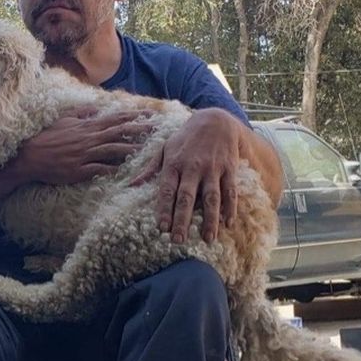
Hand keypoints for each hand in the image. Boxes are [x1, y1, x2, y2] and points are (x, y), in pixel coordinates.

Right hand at [14, 106, 157, 185]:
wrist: (31, 156)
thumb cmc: (47, 137)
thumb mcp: (64, 120)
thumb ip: (81, 114)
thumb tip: (94, 108)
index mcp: (86, 126)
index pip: (114, 118)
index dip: (132, 115)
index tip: (148, 113)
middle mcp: (88, 139)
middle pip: (118, 132)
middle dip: (138, 129)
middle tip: (155, 128)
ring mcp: (84, 155)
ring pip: (112, 150)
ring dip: (129, 149)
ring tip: (144, 150)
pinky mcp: (79, 170)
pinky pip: (98, 169)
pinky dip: (111, 169)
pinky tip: (123, 171)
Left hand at [131, 108, 243, 242]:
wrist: (216, 120)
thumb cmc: (186, 138)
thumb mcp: (165, 148)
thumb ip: (149, 169)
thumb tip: (129, 185)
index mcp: (174, 164)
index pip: (167, 190)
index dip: (164, 209)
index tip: (161, 228)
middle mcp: (193, 167)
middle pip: (187, 197)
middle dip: (182, 220)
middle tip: (178, 240)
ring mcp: (212, 168)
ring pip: (211, 197)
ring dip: (210, 219)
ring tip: (208, 239)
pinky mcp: (229, 168)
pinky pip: (230, 191)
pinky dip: (231, 208)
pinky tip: (228, 224)